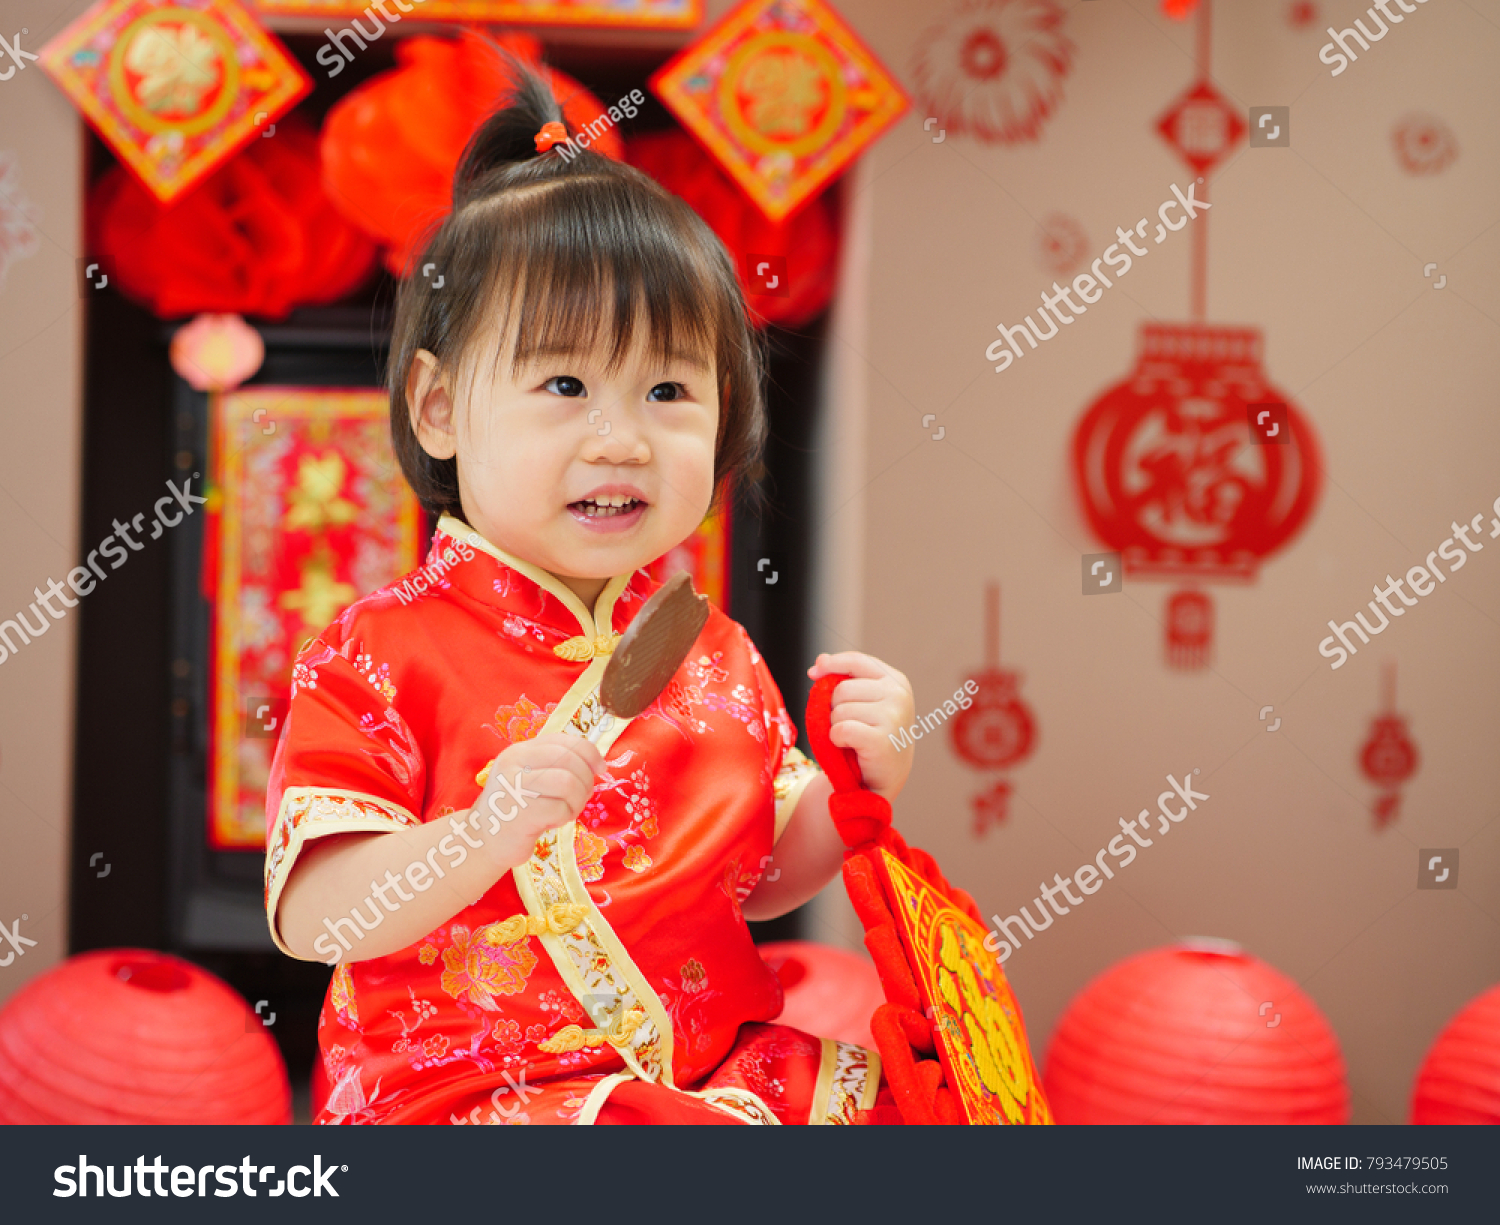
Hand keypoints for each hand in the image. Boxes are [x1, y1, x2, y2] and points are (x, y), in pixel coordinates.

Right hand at [469, 733, 601, 868]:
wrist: (483, 840)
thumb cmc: (517, 809)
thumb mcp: (532, 778)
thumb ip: (557, 765)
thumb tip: (597, 762)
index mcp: (519, 751)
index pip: (563, 740)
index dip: (589, 752)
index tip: (600, 768)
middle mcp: (514, 763)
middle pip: (570, 760)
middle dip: (586, 781)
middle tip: (580, 798)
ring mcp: (515, 787)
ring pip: (568, 783)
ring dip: (578, 800)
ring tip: (567, 811)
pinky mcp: (520, 813)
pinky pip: (560, 808)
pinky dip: (564, 817)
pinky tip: (552, 822)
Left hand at [807, 652, 914, 802]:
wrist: (882, 776)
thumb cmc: (869, 734)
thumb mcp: (862, 701)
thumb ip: (844, 677)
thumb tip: (820, 659)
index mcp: (896, 681)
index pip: (857, 661)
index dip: (832, 664)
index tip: (813, 673)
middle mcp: (899, 695)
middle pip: (842, 689)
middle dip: (835, 707)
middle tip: (849, 724)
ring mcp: (894, 717)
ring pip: (839, 710)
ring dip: (836, 726)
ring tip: (852, 738)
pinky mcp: (882, 740)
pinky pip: (841, 730)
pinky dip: (836, 740)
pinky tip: (850, 746)